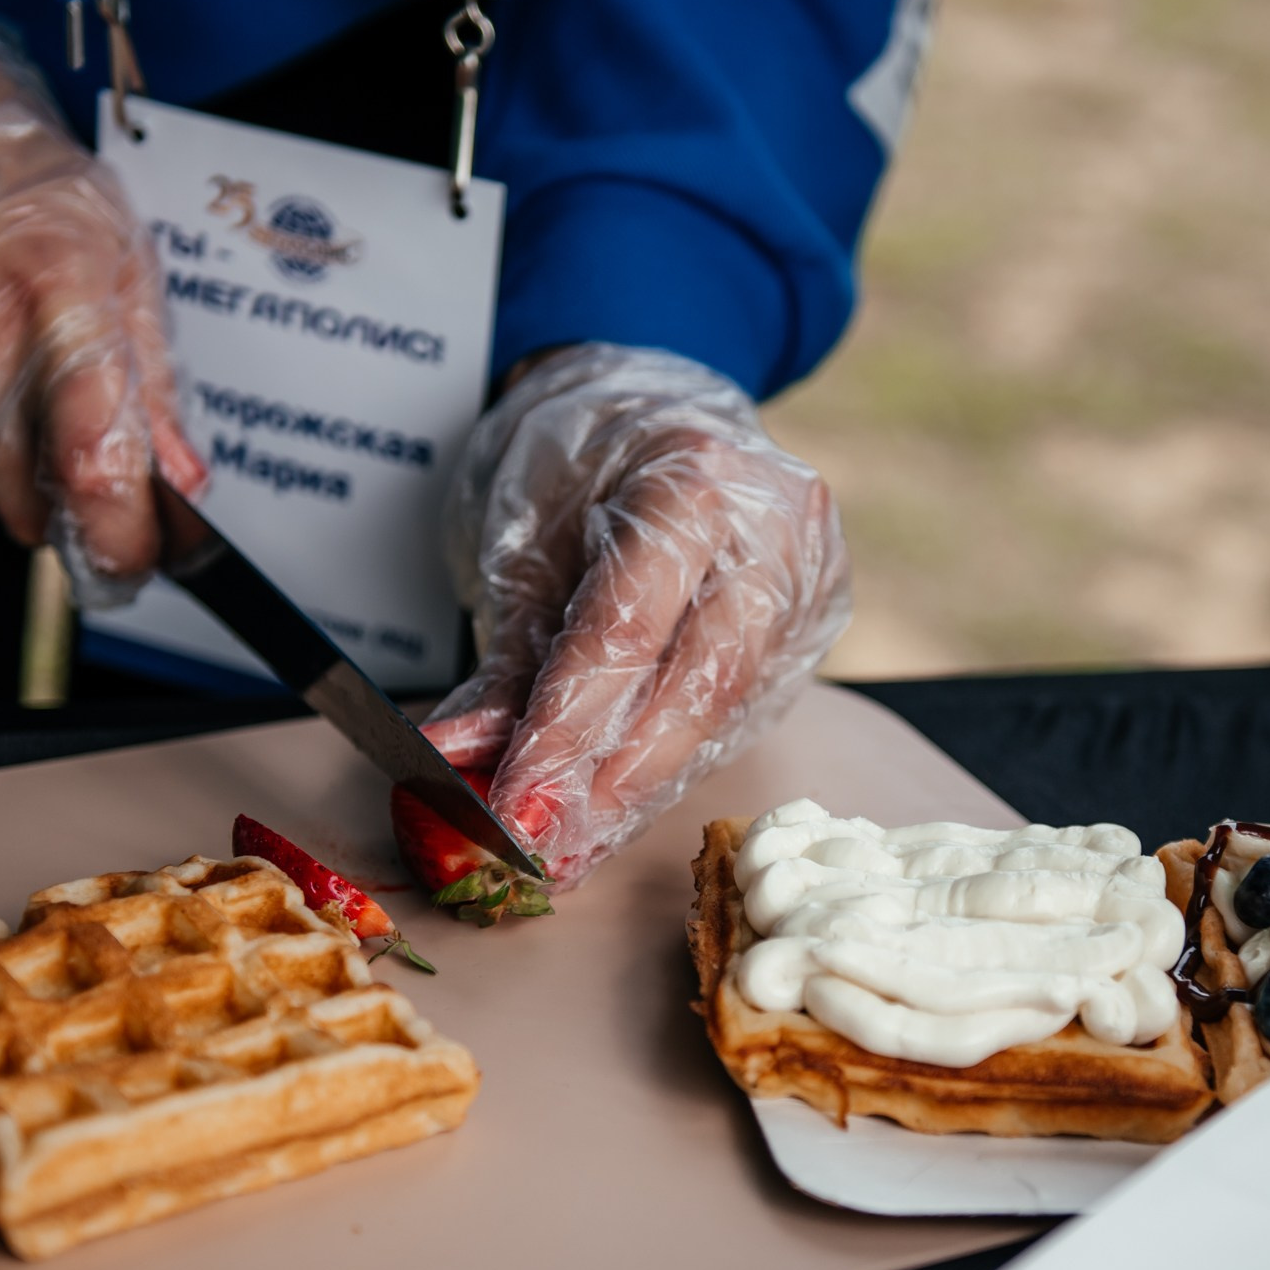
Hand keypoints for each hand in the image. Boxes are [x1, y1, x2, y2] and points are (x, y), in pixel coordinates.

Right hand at [0, 15, 204, 603]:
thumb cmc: (3, 170)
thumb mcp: (116, 250)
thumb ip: (152, 377)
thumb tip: (181, 478)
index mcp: (54, 293)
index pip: (92, 458)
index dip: (124, 532)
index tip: (146, 558)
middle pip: (31, 495)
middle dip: (75, 506)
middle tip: (103, 480)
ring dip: (16, 450)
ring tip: (20, 366)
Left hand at [425, 345, 851, 883]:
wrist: (655, 417)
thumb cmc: (582, 464)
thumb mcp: (528, 545)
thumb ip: (503, 666)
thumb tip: (456, 767)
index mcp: (695, 480)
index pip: (628, 633)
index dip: (568, 735)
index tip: (514, 812)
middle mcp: (775, 530)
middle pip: (696, 688)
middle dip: (614, 787)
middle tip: (547, 852)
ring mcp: (809, 580)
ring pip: (721, 716)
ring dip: (638, 794)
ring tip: (570, 851)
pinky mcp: (814, 626)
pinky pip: (734, 716)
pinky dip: (665, 768)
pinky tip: (615, 813)